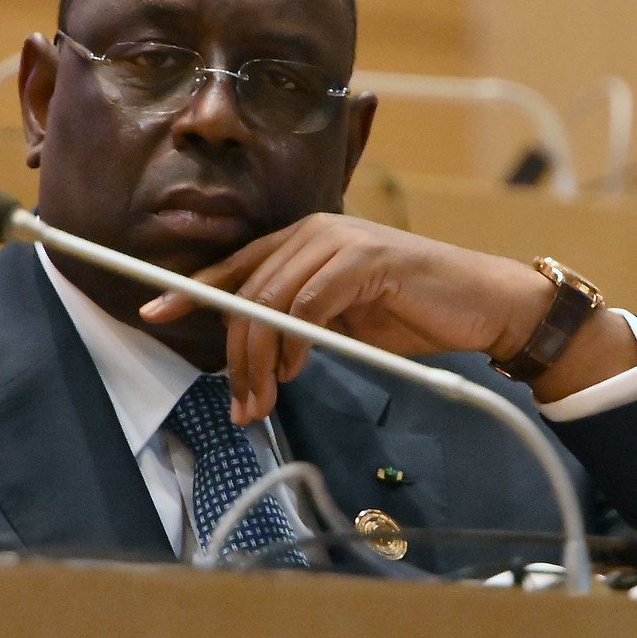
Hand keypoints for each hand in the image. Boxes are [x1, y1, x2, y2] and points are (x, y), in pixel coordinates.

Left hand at [137, 214, 636, 423]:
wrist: (483, 305)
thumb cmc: (414, 315)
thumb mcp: (342, 322)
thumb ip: (298, 324)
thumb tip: (252, 355)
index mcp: (305, 241)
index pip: (235, 265)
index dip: (191, 289)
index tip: (153, 313)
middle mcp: (314, 232)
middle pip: (246, 291)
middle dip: (234, 356)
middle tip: (240, 405)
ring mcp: (339, 241)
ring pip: (269, 301)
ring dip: (260, 360)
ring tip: (264, 399)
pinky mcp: (364, 260)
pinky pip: (308, 303)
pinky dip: (296, 341)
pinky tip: (300, 367)